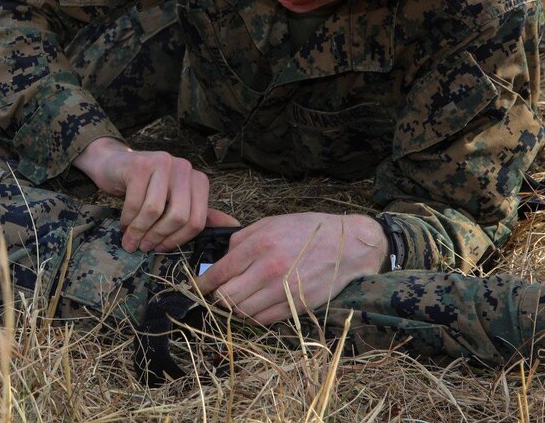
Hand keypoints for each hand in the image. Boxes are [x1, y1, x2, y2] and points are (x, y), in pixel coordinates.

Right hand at [73, 137, 237, 252]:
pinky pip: (136, 202)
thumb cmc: (147, 188)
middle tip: (143, 248)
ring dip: (139, 231)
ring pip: (155, 210)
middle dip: (158, 237)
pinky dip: (128, 219)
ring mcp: (163, 163)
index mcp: (198, 180)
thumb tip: (235, 227)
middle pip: (179, 216)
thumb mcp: (175, 201)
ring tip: (130, 241)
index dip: (178, 240)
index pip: (197, 221)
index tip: (160, 250)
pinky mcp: (141, 164)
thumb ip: (202, 214)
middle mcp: (185, 168)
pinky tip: (123, 225)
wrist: (115, 164)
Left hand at [196, 212, 386, 323]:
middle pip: (226, 297)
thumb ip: (241, 239)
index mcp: (259, 245)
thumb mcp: (270, 223)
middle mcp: (268, 269)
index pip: (219, 272)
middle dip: (216, 297)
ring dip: (233, 309)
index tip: (196, 286)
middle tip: (215, 294)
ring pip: (242, 312)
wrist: (348, 245)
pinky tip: (253, 307)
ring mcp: (283, 291)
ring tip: (234, 300)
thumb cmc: (308, 230)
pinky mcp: (296, 306)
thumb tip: (222, 258)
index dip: (202, 283)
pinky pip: (263, 320)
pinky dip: (252, 316)